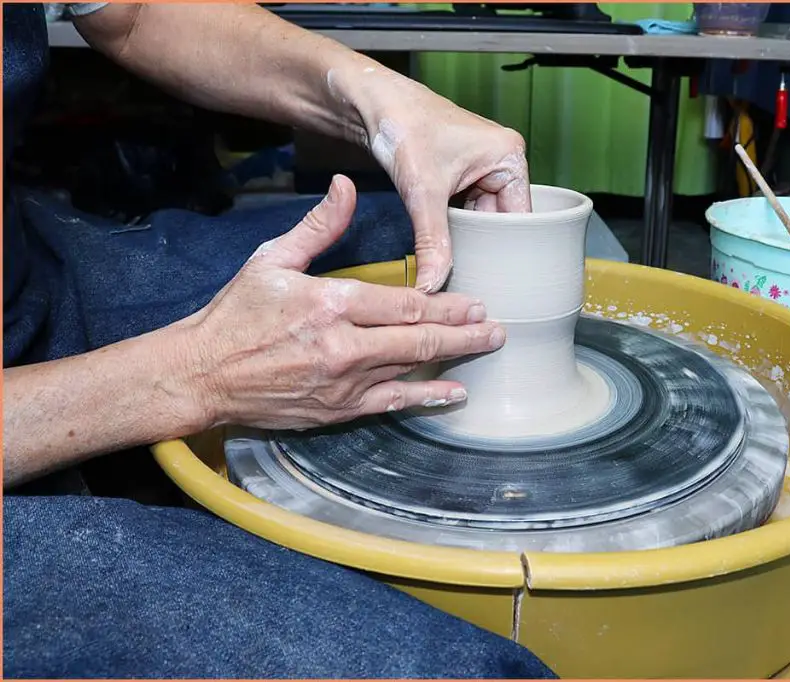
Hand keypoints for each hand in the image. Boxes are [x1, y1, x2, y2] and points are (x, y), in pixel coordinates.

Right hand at [185, 175, 505, 429]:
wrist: (202, 374)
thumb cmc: (235, 315)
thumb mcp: (272, 260)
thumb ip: (319, 227)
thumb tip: (346, 186)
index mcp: (330, 303)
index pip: (405, 304)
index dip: (447, 304)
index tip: (476, 301)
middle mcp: (343, 347)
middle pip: (418, 338)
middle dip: (464, 332)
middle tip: (497, 327)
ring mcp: (342, 383)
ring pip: (411, 369)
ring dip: (453, 359)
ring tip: (487, 349)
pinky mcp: (337, 409)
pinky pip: (392, 403)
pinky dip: (427, 397)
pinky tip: (454, 393)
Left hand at [334, 66, 531, 292]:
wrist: (370, 103)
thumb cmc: (402, 124)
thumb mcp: (423, 192)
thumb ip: (432, 241)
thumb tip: (434, 282)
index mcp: (509, 157)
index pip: (519, 218)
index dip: (505, 248)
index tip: (494, 276)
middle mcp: (499, 161)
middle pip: (500, 220)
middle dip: (481, 244)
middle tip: (469, 274)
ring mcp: (479, 169)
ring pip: (479, 219)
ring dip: (464, 237)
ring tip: (453, 260)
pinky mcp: (458, 175)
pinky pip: (463, 211)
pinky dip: (452, 227)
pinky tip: (443, 243)